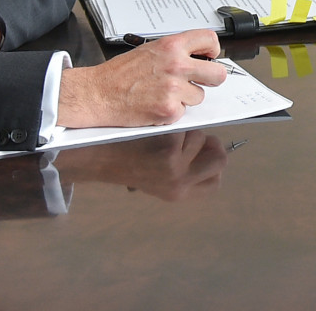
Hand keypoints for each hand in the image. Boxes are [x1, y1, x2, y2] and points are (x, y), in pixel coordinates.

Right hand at [57, 29, 227, 128]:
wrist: (98, 93)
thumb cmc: (120, 73)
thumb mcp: (150, 50)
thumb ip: (175, 52)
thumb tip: (198, 58)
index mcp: (172, 46)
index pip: (210, 40)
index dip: (212, 51)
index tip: (208, 57)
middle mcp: (177, 65)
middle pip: (218, 74)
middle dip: (210, 80)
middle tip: (198, 82)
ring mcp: (174, 88)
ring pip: (199, 96)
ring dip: (185, 98)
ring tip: (162, 93)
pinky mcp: (169, 109)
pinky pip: (183, 112)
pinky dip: (171, 112)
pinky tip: (155, 105)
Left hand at [57, 130, 229, 202]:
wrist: (96, 156)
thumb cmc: (125, 162)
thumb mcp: (157, 180)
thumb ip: (184, 171)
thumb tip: (211, 149)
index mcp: (179, 194)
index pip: (215, 182)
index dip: (213, 164)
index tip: (204, 152)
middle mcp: (180, 184)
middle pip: (219, 158)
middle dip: (209, 143)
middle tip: (193, 137)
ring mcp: (175, 167)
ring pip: (201, 136)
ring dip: (186, 130)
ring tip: (162, 134)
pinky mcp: (169, 147)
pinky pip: (185, 125)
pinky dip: (172, 122)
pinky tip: (155, 128)